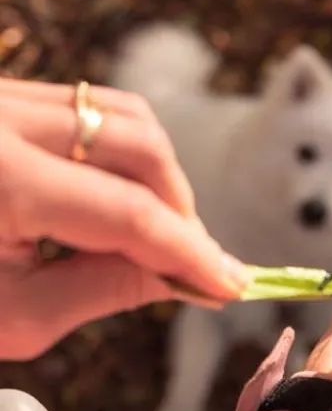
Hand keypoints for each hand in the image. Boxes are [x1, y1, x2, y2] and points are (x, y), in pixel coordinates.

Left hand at [0, 78, 246, 359]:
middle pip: (140, 143)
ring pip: (125, 116)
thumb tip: (179, 276)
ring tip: (153, 229)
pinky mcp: (6, 94)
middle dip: (179, 207)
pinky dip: (125, 154)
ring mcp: (3, 95)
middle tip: (187, 260)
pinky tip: (116, 196)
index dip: (189, 252)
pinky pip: (94, 110)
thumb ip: (102, 291)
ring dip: (159, 176)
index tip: (230, 281)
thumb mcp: (6, 316)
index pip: (127, 212)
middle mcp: (1, 117)